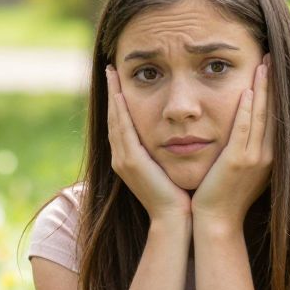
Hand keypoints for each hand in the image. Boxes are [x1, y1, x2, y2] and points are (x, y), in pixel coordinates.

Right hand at [107, 66, 189, 223]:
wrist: (174, 219)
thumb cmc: (178, 195)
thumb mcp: (168, 168)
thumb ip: (165, 151)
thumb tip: (177, 134)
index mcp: (128, 159)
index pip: (121, 123)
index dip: (118, 101)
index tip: (120, 81)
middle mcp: (120, 158)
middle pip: (113, 117)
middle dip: (112, 93)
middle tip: (110, 70)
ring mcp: (122, 160)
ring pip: (115, 120)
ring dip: (113, 95)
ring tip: (112, 74)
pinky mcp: (130, 161)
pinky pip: (123, 129)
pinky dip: (121, 110)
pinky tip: (122, 93)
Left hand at [191, 57, 272, 228]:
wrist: (216, 222)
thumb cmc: (223, 197)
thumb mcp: (241, 170)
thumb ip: (246, 149)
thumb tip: (247, 131)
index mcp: (269, 156)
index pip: (276, 116)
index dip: (276, 91)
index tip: (274, 68)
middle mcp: (267, 155)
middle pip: (274, 110)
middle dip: (274, 82)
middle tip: (273, 55)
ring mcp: (255, 158)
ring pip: (262, 115)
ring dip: (264, 88)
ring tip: (265, 63)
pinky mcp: (238, 162)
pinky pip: (245, 129)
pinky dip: (248, 109)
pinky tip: (248, 90)